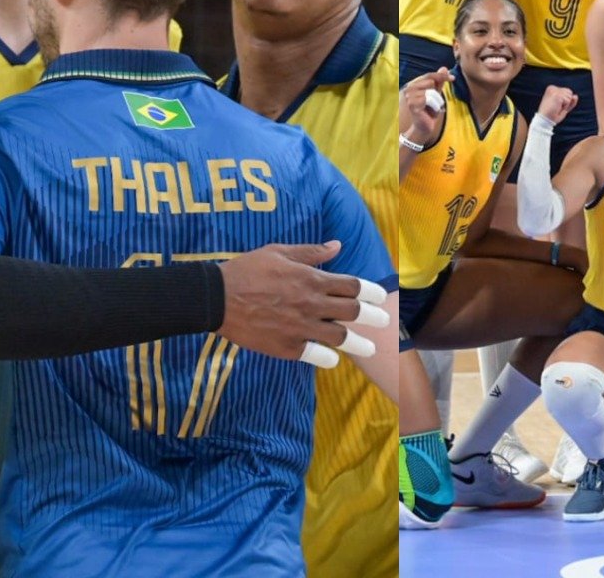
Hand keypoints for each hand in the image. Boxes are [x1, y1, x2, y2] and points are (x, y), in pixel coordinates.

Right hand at [215, 241, 385, 366]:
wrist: (218, 298)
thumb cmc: (247, 269)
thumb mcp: (279, 252)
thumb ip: (311, 251)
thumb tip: (337, 245)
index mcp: (311, 279)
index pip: (351, 286)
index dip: (371, 292)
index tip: (382, 297)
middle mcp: (311, 304)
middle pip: (352, 312)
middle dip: (373, 317)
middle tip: (386, 323)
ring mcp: (300, 328)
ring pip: (339, 337)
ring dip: (358, 343)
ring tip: (371, 349)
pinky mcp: (287, 347)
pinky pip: (316, 355)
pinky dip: (328, 357)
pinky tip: (333, 359)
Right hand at [401, 68, 452, 145]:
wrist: (424, 127)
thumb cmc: (429, 110)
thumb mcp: (437, 94)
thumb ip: (439, 82)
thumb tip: (444, 68)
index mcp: (414, 84)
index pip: (430, 75)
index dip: (442, 76)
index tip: (453, 78)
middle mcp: (409, 88)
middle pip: (431, 82)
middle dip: (437, 92)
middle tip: (435, 103)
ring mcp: (409, 96)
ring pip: (432, 92)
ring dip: (437, 101)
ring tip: (432, 108)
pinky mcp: (412, 104)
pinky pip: (430, 100)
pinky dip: (434, 106)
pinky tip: (430, 112)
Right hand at [537, 85, 579, 125]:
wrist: (545, 120)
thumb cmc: (553, 114)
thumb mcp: (564, 107)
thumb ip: (571, 101)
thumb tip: (575, 96)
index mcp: (552, 89)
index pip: (567, 91)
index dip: (565, 101)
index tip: (556, 106)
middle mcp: (552, 88)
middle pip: (570, 92)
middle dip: (566, 102)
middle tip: (557, 107)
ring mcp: (554, 91)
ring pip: (570, 96)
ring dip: (565, 105)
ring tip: (556, 108)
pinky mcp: (557, 95)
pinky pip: (568, 101)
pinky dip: (565, 107)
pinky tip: (557, 108)